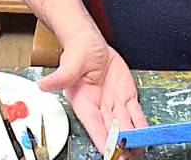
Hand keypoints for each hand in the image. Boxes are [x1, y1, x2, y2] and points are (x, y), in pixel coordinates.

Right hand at [38, 35, 147, 153]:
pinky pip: (135, 111)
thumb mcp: (69, 63)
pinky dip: (141, 124)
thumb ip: (60, 77)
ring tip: (137, 151)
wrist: (90, 42)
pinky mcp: (126, 94)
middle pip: (110, 129)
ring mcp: (113, 101)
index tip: (108, 150)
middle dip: (118, 144)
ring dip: (131, 139)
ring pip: (124, 124)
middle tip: (126, 156)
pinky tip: (146, 135)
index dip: (101, 138)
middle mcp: (99, 105)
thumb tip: (44, 85)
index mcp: (82, 101)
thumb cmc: (77, 51)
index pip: (92, 123)